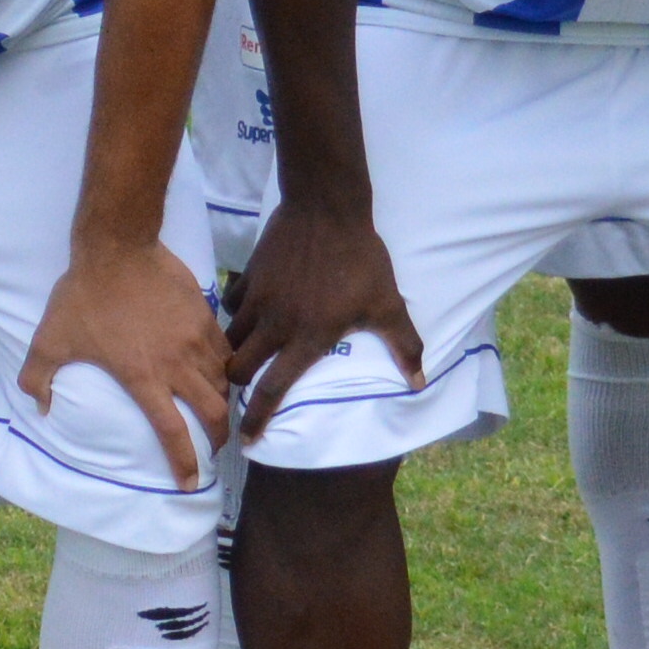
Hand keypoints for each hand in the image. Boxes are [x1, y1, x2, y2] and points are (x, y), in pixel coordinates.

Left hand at [20, 233, 232, 489]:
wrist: (118, 246)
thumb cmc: (83, 294)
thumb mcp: (49, 339)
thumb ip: (39, 377)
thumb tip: (41, 407)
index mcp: (142, 377)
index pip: (172, 432)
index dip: (184, 462)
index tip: (189, 482)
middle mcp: (176, 364)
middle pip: (212, 413)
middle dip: (217, 438)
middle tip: (214, 448)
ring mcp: (194, 339)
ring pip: (222, 383)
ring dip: (221, 402)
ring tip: (216, 412)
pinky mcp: (205, 315)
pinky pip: (224, 352)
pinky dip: (225, 369)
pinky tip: (219, 372)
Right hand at [222, 203, 419, 432]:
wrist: (327, 209)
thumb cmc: (361, 260)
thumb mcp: (387, 305)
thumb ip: (403, 345)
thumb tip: (419, 382)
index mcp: (307, 339)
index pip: (273, 390)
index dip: (257, 419)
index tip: (247, 439)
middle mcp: (276, 324)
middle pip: (238, 369)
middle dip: (239, 382)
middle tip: (247, 384)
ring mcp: (259, 299)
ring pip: (230, 337)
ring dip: (236, 348)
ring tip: (245, 351)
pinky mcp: (249, 275)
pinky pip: (232, 302)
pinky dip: (238, 310)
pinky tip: (251, 307)